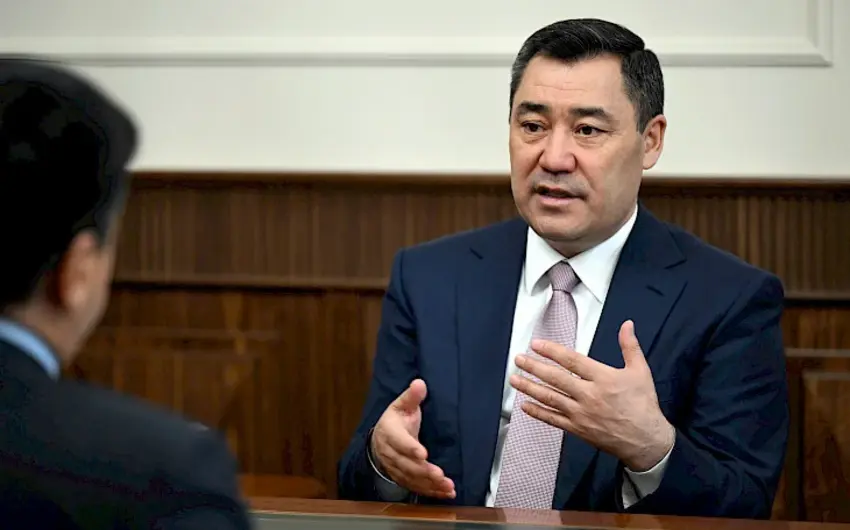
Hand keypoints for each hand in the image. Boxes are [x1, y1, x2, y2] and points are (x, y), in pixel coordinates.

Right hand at [370, 379, 455, 498]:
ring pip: (411, 478)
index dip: (410, 448)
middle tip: (439, 474)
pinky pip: (416, 487)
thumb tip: (419, 383)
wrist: (380, 439)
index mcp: (389, 432)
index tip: (423, 453)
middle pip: (406, 464)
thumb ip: (412, 396)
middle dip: (423, 471)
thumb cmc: (395, 420)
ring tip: (447, 485)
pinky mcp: (403, 478)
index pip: (399, 441)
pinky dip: (431, 491)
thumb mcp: (402, 405)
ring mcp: (396, 468)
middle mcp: (390, 453)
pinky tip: (445, 492)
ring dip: (429, 484)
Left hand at [509, 320, 674, 470]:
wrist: (646, 440)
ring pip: (550, 398)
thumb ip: (630, 346)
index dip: (552, 351)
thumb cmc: (644, 405)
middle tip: (518, 359)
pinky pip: (553, 420)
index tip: (536, 344)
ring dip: (530, 388)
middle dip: (534, 367)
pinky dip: (537, 412)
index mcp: (603, 378)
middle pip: (555, 378)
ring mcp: (581, 414)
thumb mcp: (640, 371)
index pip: (572, 361)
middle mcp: (589, 395)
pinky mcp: (578, 429)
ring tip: (514, 379)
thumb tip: (626, 324)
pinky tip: (525, 406)